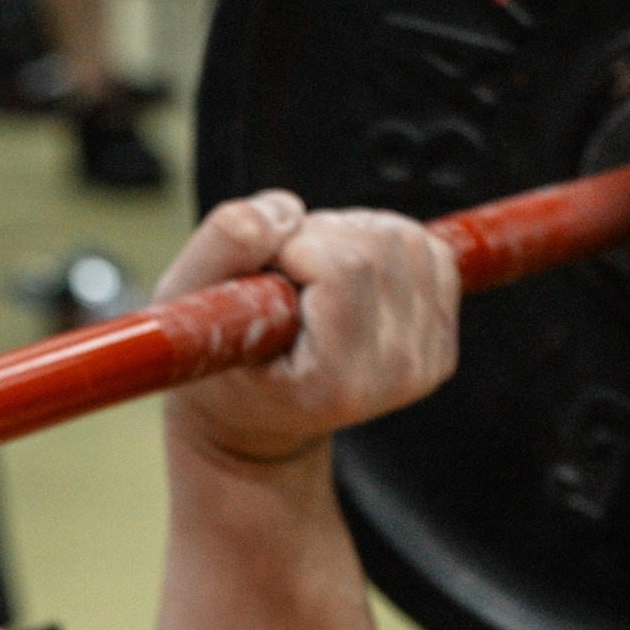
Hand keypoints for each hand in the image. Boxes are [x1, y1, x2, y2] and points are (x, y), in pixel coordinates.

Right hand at [159, 190, 458, 463]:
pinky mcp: (441, 344)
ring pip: (408, 239)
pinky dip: (385, 246)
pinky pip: (432, 252)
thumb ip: (222, 245)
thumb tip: (286, 210)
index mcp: (335, 382)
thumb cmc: (218, 363)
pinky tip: (348, 279)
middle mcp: (394, 377)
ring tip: (313, 277)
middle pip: (380, 243)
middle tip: (288, 273)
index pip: (344, 265)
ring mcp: (425, 362)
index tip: (270, 274)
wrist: (257, 419)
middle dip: (324, 235)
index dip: (296, 246)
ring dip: (353, 236)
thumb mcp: (188, 304)